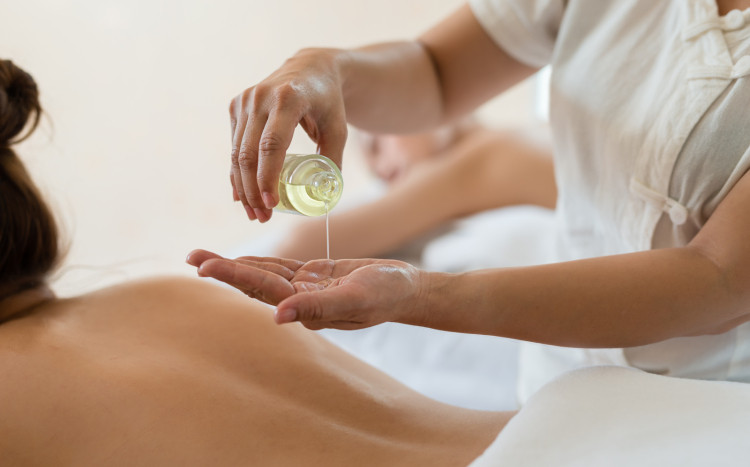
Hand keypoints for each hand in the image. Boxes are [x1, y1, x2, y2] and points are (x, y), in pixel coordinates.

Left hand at [186, 249, 426, 329]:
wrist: (406, 289)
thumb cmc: (385, 294)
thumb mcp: (355, 299)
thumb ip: (317, 307)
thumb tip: (276, 315)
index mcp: (306, 309)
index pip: (263, 289)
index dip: (234, 276)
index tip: (204, 268)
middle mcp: (299, 302)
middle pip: (254, 283)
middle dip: (222, 270)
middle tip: (191, 257)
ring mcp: (305, 289)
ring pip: (262, 274)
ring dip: (234, 265)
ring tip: (203, 258)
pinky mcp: (313, 276)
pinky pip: (280, 268)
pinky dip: (259, 261)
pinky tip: (240, 258)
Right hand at [229, 48, 347, 222]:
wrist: (311, 68)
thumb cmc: (328, 103)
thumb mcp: (338, 129)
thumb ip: (332, 160)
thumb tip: (324, 196)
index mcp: (288, 99)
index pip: (272, 144)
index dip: (268, 177)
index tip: (272, 203)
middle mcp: (261, 97)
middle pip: (249, 153)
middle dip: (252, 190)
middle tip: (263, 217)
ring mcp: (245, 100)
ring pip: (237, 152)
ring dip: (242, 187)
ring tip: (255, 213)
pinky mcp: (236, 106)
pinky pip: (234, 145)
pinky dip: (237, 172)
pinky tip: (242, 195)